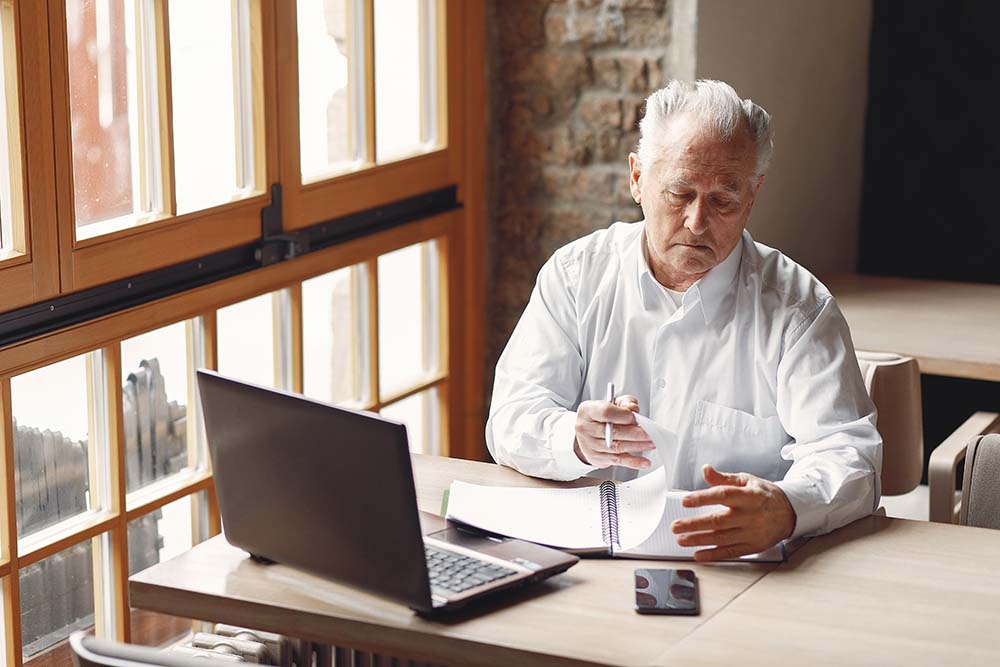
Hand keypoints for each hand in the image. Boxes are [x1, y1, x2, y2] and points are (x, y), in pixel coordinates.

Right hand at [573, 394, 652, 468]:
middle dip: (636, 433)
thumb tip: (634, 409)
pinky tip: (644, 461)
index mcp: (588, 411)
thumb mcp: (612, 403)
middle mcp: (585, 428)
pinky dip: (633, 462)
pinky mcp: (596, 458)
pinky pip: (618, 460)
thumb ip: (625, 403)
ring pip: (617, 447)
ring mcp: (590, 445)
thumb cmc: (601, 416)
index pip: (606, 412)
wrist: (587, 431)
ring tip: (651, 443)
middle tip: (650, 433)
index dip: (624, 415)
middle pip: (613, 432)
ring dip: (638, 446)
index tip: (636, 417)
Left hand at [671, 465, 795, 560]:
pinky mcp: (754, 546)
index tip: (685, 501)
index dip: (703, 498)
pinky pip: (731, 552)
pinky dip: (714, 555)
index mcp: (748, 496)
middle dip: (694, 524)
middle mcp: (750, 515)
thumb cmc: (764, 495)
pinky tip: (699, 554)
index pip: (722, 495)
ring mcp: (752, 532)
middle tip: (675, 526)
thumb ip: (724, 478)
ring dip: (699, 540)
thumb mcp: (746, 480)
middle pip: (719, 521)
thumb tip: (706, 470)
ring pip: (722, 538)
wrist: (790, 512)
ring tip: (681, 540)